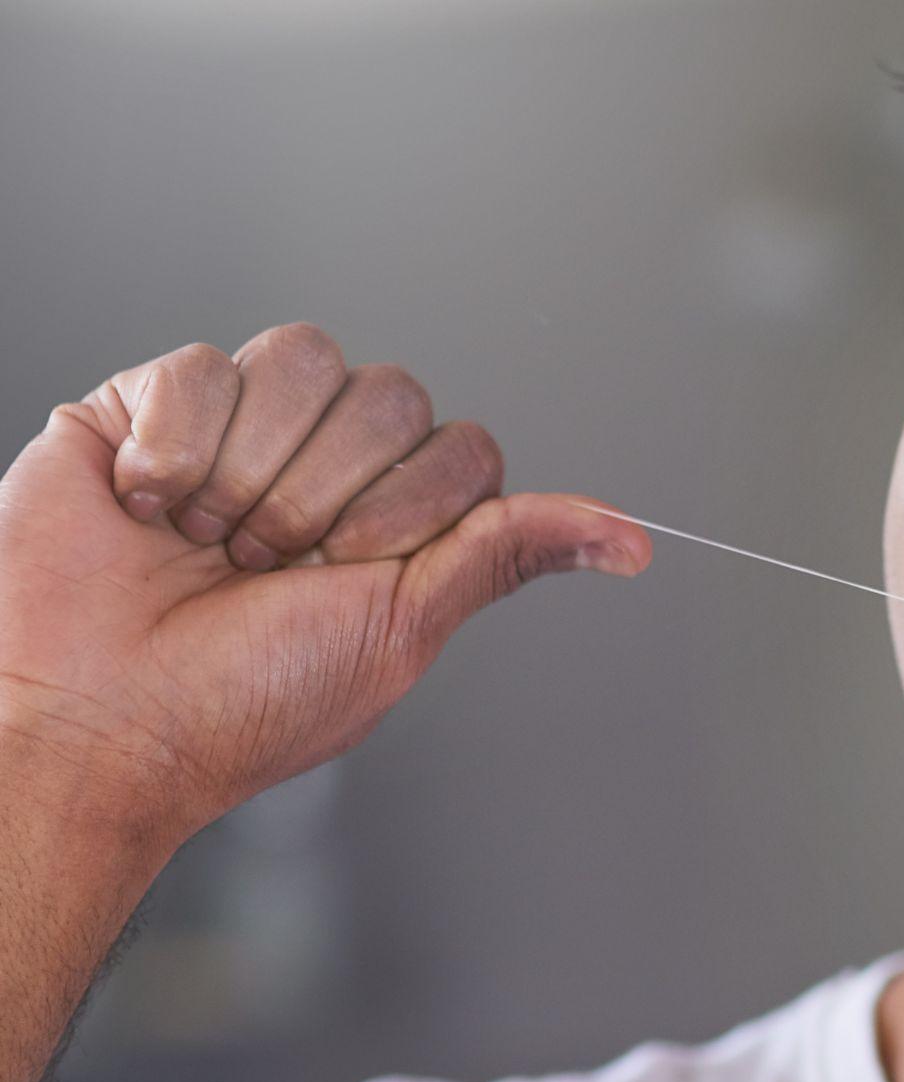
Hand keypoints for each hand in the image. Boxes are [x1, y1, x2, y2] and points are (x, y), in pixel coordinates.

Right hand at [0, 325, 650, 851]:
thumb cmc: (238, 702)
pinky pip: (206, 365)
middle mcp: (323, 463)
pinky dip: (177, 447)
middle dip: (330, 498)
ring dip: (257, 471)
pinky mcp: (148, 404)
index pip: (464, 447)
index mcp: (391, 518)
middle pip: (394, 394)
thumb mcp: (400, 629)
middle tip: (266, 566)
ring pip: (308, 359)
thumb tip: (635, 543)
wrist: (91, 722)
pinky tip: (147, 505)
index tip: (350, 572)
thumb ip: (505, 553)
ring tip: (205, 541)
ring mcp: (239, 427)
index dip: (414, 506)